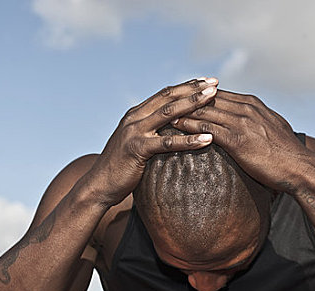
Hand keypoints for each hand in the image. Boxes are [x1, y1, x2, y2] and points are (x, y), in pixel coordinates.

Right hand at [88, 78, 217, 205]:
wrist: (98, 185)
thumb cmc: (120, 167)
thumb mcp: (135, 143)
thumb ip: (149, 132)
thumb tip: (171, 130)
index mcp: (136, 114)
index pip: (164, 94)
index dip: (186, 86)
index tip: (206, 81)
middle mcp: (134, 118)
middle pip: (168, 97)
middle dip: (193, 88)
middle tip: (215, 83)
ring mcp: (134, 132)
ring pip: (169, 113)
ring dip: (193, 103)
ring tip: (214, 98)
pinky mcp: (137, 149)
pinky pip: (168, 142)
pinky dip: (189, 140)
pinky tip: (207, 139)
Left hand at [174, 90, 309, 191]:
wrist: (301, 169)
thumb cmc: (286, 154)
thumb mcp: (271, 129)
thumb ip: (256, 121)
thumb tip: (246, 122)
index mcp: (252, 104)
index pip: (217, 93)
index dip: (195, 95)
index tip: (177, 96)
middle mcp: (245, 108)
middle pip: (206, 98)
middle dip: (183, 98)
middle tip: (162, 100)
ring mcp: (241, 121)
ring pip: (203, 110)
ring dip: (181, 110)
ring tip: (161, 112)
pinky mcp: (237, 138)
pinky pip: (206, 128)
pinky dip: (188, 126)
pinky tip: (173, 128)